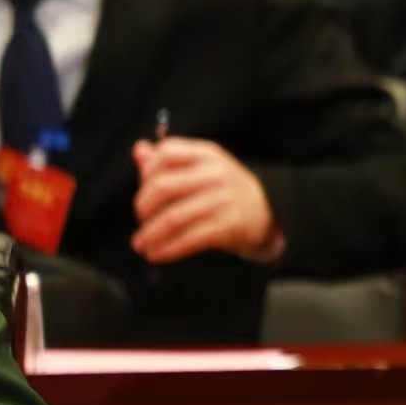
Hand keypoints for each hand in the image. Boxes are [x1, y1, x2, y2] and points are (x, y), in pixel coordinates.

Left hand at [131, 138, 280, 263]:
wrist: (266, 210)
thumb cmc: (225, 189)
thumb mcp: (203, 168)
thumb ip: (170, 161)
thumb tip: (139, 151)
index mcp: (207, 155)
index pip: (166, 153)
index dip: (146, 172)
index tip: (144, 190)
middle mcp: (216, 173)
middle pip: (163, 187)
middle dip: (143, 207)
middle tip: (141, 220)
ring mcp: (223, 199)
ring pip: (173, 217)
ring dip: (151, 234)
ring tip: (142, 243)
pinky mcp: (228, 225)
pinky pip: (189, 238)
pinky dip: (168, 249)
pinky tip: (157, 254)